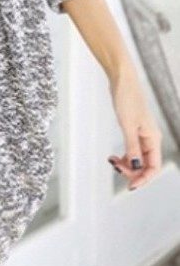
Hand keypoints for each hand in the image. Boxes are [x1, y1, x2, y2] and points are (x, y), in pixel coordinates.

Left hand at [107, 69, 162, 190]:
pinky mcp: (134, 129)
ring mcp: (142, 134)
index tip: (130, 186)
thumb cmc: (126, 98)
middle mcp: (151, 138)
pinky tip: (113, 157)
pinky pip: (132, 150)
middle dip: (132, 171)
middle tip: (115, 168)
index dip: (143, 179)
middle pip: (146, 165)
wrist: (121, 79)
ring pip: (138, 158)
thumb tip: (136, 167)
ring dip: (126, 164)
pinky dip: (124, 156)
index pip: (153, 167)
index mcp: (153, 138)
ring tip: (112, 161)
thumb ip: (132, 147)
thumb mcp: (128, 125)